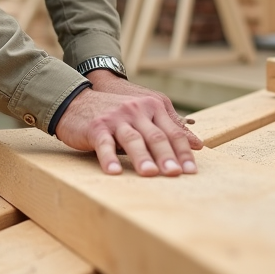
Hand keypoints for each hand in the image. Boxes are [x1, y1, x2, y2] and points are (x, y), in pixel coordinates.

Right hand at [54, 71, 202, 176]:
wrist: (77, 99)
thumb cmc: (116, 112)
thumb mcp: (146, 114)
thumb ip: (170, 127)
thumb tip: (197, 144)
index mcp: (152, 106)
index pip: (173, 132)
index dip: (183, 152)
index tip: (191, 171)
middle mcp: (137, 110)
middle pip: (156, 136)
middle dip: (167, 156)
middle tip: (176, 174)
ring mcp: (116, 118)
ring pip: (133, 139)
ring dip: (142, 157)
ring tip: (150, 174)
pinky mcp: (97, 126)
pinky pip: (105, 144)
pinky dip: (109, 158)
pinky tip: (113, 172)